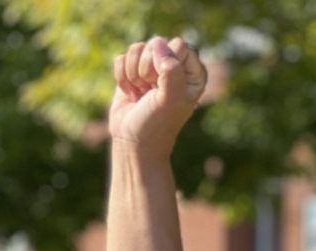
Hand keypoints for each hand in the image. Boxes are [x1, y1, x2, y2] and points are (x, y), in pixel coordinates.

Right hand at [109, 35, 207, 160]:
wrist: (134, 141)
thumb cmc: (157, 123)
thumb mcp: (170, 99)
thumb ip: (171, 71)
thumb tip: (159, 44)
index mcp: (193, 73)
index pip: (179, 45)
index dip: (166, 61)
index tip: (163, 84)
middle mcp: (175, 67)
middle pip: (156, 43)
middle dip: (147, 68)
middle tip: (151, 91)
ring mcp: (153, 67)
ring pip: (138, 48)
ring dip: (134, 74)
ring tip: (141, 93)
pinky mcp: (132, 71)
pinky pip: (122, 57)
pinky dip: (122, 76)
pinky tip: (131, 93)